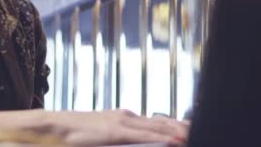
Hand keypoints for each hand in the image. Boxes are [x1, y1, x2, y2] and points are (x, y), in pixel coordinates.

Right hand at [42, 109, 188, 145]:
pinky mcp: (116, 131)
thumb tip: (139, 145)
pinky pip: (145, 136)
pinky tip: (176, 141)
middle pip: (162, 122)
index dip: (177, 126)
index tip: (192, 129)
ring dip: (179, 131)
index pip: (157, 122)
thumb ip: (123, 139)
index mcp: (125, 118)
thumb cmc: (77, 134)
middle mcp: (127, 117)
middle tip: (205, 129)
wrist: (56, 126)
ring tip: (196, 134)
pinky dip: (162, 138)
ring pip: (158, 127)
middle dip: (183, 127)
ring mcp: (122, 122)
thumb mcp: (104, 136)